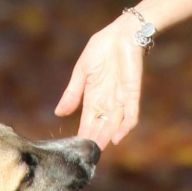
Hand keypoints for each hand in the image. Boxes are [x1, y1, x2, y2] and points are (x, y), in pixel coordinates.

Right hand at [54, 15, 144, 148]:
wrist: (122, 33)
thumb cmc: (101, 49)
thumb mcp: (81, 71)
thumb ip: (72, 93)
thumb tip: (59, 113)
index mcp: (93, 96)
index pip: (87, 121)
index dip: (82, 135)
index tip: (75, 149)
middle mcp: (107, 101)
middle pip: (100, 126)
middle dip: (94, 140)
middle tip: (87, 156)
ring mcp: (120, 98)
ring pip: (114, 124)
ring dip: (107, 137)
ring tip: (98, 150)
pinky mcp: (132, 93)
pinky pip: (131, 114)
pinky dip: (125, 126)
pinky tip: (117, 137)